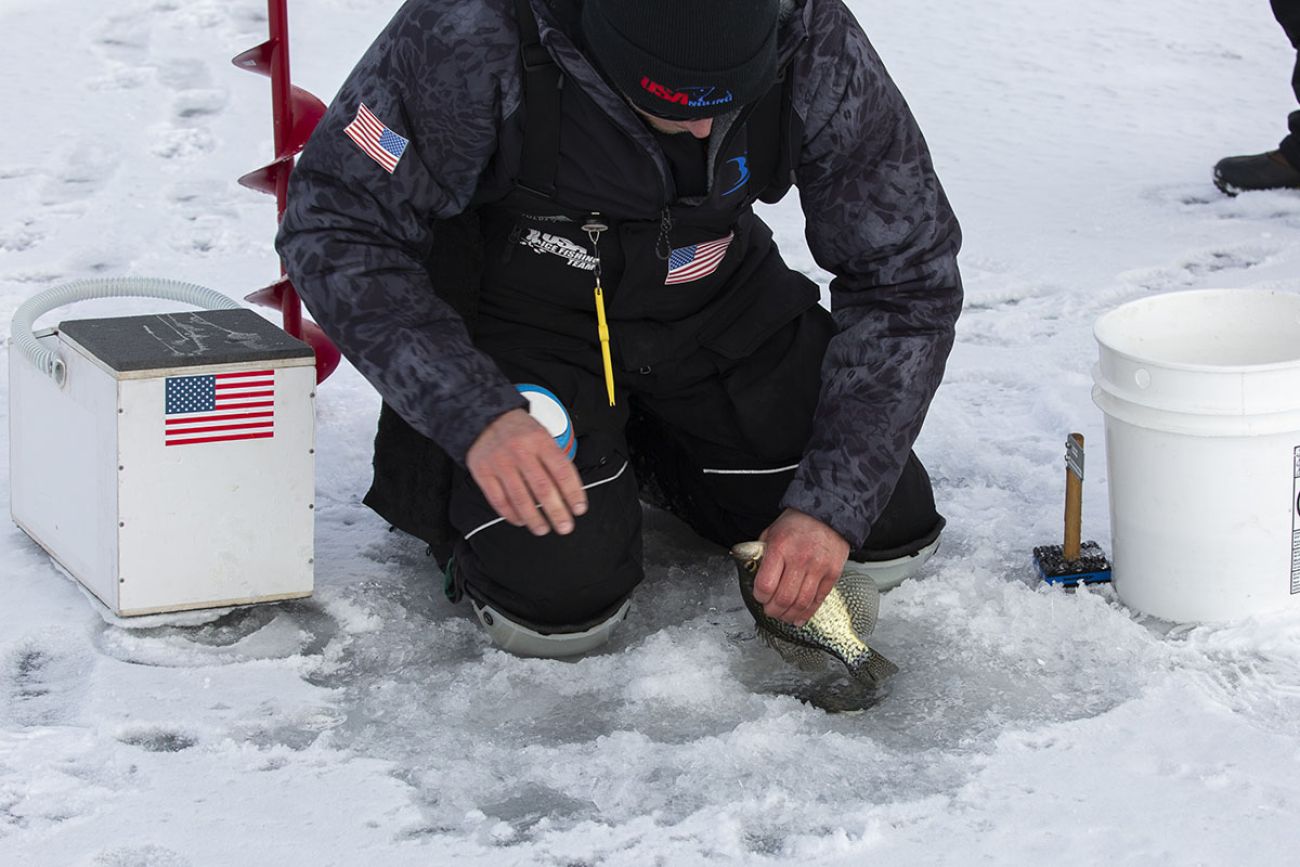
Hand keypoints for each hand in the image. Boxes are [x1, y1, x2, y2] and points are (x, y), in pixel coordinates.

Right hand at [465, 408, 587, 535]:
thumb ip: (554, 459)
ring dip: (534, 519)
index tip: (578, 509)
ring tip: (543, 529)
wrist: (485, 417)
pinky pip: (499, 500)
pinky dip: (511, 515)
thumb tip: (569, 493)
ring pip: (520, 498)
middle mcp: (520, 451)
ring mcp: (500, 462)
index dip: (573, 493)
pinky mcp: (483, 472)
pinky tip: (521, 520)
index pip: (562, 470)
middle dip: (557, 512)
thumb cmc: (519, 431)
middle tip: (565, 526)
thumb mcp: (542, 435)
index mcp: (539, 440)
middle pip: (543, 488)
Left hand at [752, 509, 849, 625]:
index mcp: (780, 548)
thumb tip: (751, 573)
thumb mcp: (771, 532)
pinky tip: (799, 617)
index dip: (760, 597)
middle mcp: (800, 559)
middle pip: (783, 598)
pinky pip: (818, 600)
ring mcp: (818, 567)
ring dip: (789, 615)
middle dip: (773, 610)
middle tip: (770, 611)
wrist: (827, 514)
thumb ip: (761, 553)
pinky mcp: (832, 573)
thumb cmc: (797, 523)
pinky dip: (807, 613)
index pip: (765, 585)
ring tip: (783, 616)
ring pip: (801, 603)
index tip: (760, 597)